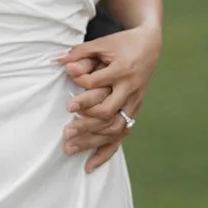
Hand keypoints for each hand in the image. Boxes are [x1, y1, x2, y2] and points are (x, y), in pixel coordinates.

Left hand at [57, 25, 161, 172]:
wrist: (149, 46)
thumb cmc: (121, 43)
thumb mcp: (102, 43)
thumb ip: (80, 52)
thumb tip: (58, 60)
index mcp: (122, 70)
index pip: (100, 88)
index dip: (83, 97)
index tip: (68, 106)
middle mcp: (129, 89)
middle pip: (107, 112)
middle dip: (86, 124)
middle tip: (65, 132)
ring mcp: (133, 102)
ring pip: (113, 128)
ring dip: (92, 140)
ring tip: (69, 147)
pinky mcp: (133, 111)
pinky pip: (120, 135)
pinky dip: (106, 151)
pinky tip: (90, 164)